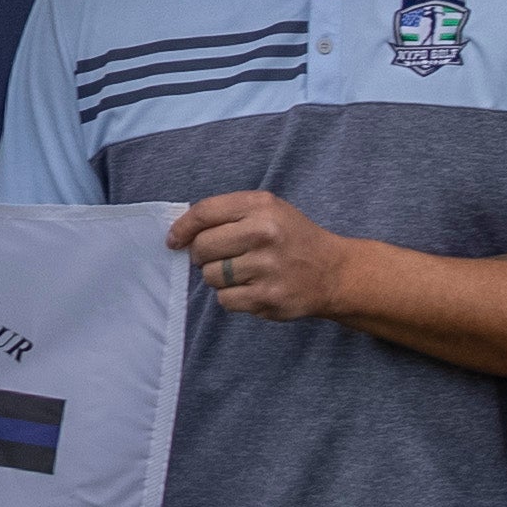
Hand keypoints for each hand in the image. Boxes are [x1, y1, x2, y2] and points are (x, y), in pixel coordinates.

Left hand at [166, 188, 351, 327]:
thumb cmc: (292, 239)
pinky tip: (251, 288)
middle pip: (202, 247)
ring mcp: (266, 267)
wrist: (333, 272)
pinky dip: (232, 297)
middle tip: (216, 258)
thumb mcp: (269, 210)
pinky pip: (225, 300)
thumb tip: (180, 234)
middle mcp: (263, 234)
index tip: (173, 240)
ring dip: (219, 278)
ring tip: (242, 272)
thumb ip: (228, 214)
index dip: (182, 228)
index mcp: (261, 206)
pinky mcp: (267, 297)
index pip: (204, 212)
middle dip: (202, 256)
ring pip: (211, 276)